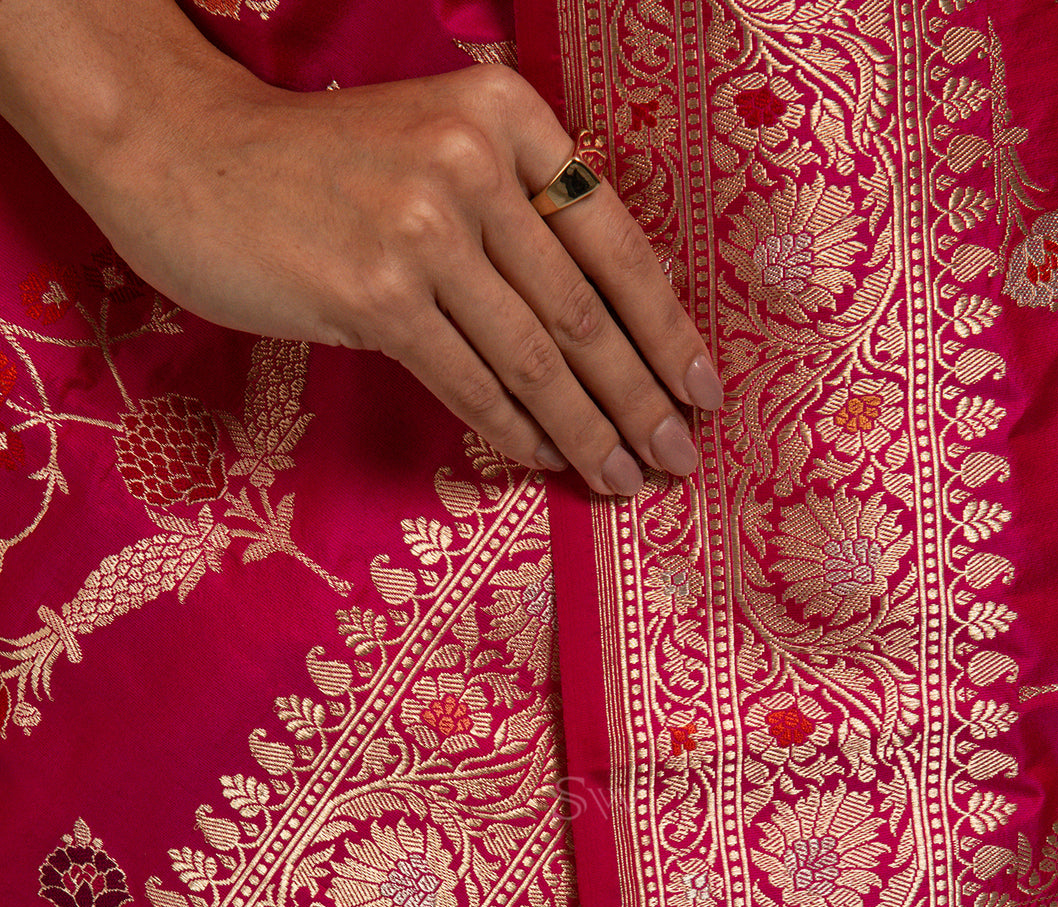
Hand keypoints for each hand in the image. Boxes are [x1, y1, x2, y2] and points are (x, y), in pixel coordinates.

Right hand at [81, 62, 722, 495]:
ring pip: (536, 357)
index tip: (705, 390)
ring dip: (590, 430)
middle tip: (679, 458)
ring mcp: (422, 227)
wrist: (189, 156)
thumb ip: (514, 213)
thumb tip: (604, 329)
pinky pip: (471, 381)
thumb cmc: (323, 168)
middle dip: (643, 397)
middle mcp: (473, 162)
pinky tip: (549, 460)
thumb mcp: (434, 150)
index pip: (615, 240)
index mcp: (507, 116)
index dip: (667, 327)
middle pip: (585, 310)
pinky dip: (516, 429)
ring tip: (627, 476)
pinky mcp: (374, 293)